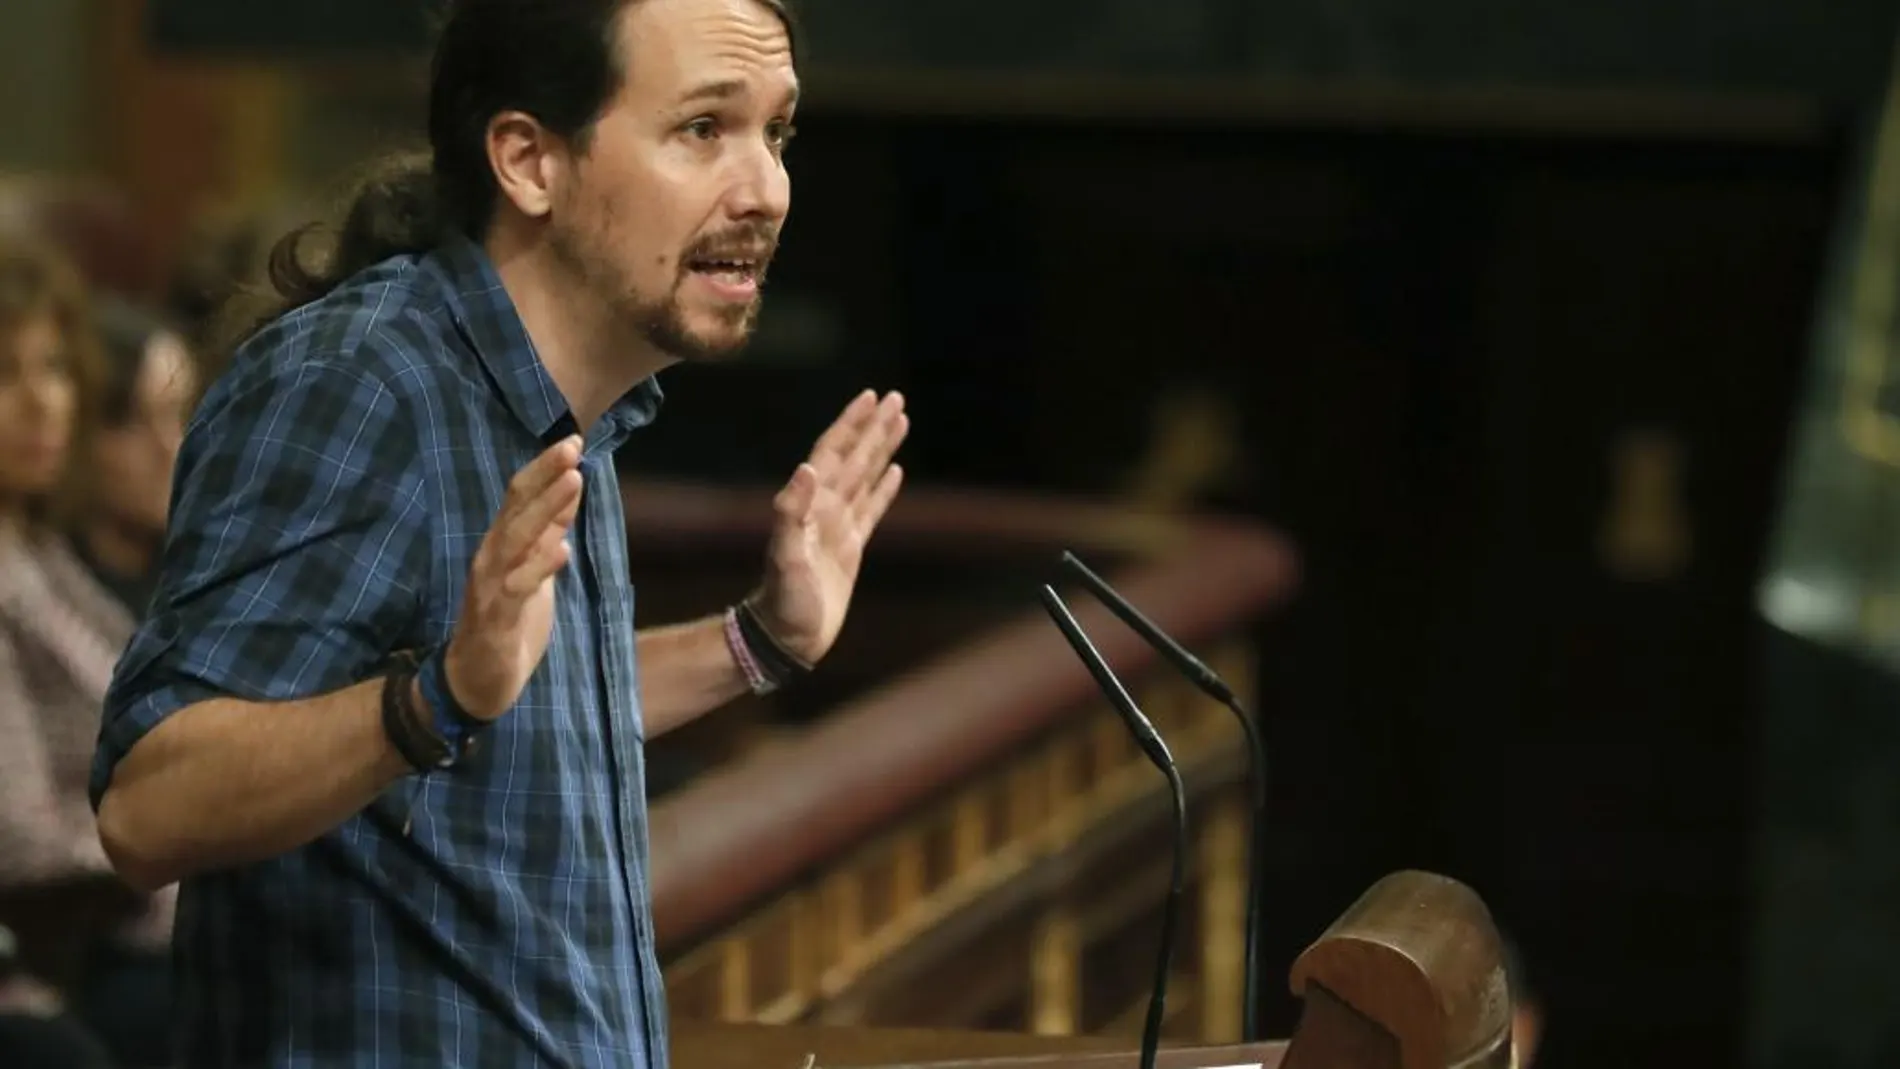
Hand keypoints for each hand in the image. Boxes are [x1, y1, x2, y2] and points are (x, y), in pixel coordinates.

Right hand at [444, 436, 584, 719]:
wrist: (476, 680)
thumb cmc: (508, 620)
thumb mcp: (537, 568)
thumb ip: (550, 529)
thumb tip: (571, 484)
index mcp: (502, 545)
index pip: (521, 497)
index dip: (545, 469)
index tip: (572, 441)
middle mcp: (492, 558)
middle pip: (517, 508)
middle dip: (544, 476)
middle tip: (570, 446)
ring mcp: (490, 586)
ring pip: (516, 540)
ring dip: (544, 509)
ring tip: (572, 481)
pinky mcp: (496, 619)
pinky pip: (517, 588)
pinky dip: (538, 568)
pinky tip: (561, 550)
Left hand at [753, 390, 908, 663]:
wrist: (785, 638)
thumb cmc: (783, 601)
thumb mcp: (784, 557)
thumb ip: (791, 511)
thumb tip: (807, 468)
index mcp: (811, 505)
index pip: (834, 453)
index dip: (851, 424)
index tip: (871, 397)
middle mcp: (825, 508)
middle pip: (854, 457)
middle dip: (874, 427)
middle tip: (896, 397)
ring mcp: (839, 526)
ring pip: (865, 476)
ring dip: (881, 448)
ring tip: (901, 421)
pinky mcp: (851, 548)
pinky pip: (872, 509)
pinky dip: (883, 487)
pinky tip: (895, 471)